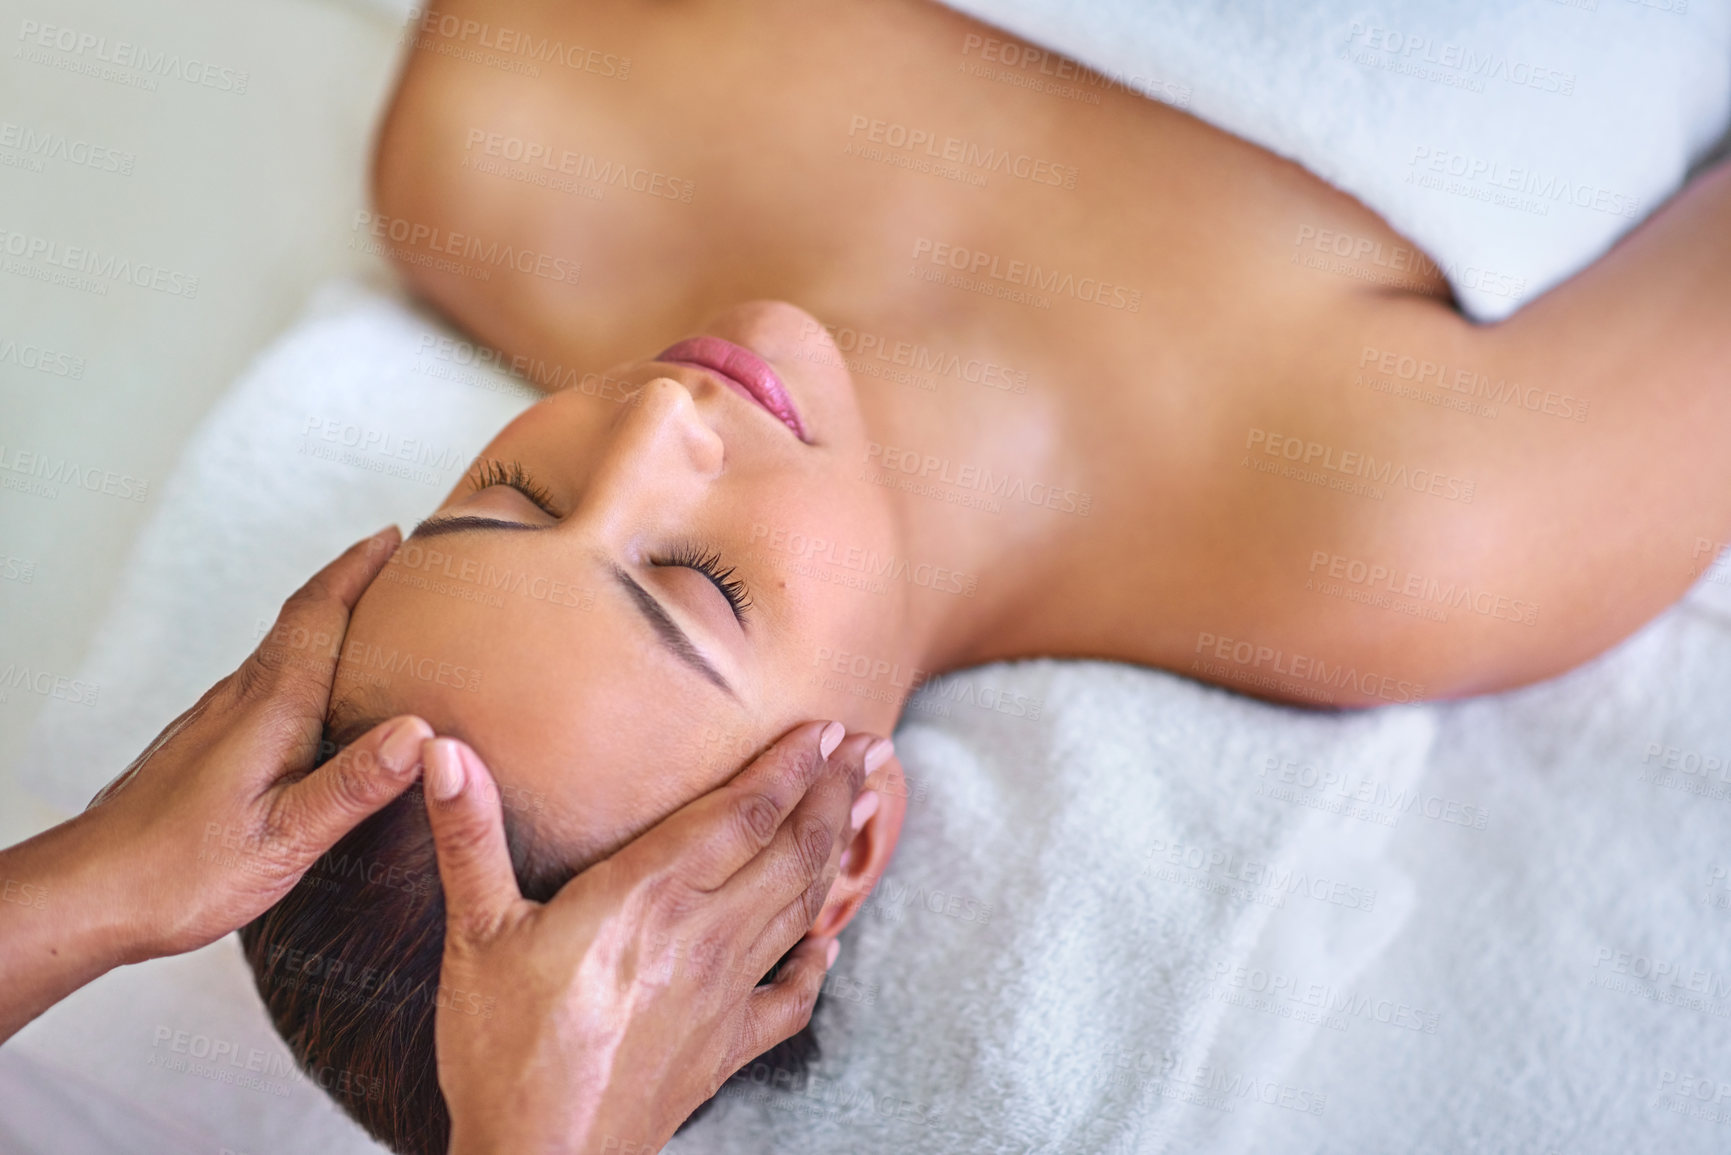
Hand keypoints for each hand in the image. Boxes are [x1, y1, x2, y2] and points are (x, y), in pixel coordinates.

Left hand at [79, 525, 433, 959]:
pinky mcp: (212, 743)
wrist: (90, 892)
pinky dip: (310, 662)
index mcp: (272, 709)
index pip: (321, 614)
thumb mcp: (284, 838)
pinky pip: (271, 680)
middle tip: (404, 564)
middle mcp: (244, 699)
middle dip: (355, 582)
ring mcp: (223, 718)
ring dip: (332, 620)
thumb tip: (422, 733)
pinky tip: (326, 693)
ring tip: (381, 620)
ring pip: (286, 648)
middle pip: (305, 618)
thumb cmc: (180, 871)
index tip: (399, 537)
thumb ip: (354, 785)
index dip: (360, 569)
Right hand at [423, 721, 881, 1154]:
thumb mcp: (475, 933)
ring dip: (838, 850)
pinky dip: (818, 962)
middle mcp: (702, 936)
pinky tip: (831, 940)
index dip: (792, 765)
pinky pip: (790, 999)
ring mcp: (724, 995)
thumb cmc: (503, 1052)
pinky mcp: (726, 1048)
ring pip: (801, 906)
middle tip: (869, 748)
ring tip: (868, 806)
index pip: (743, 812)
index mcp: (648, 896)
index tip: (830, 727)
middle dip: (835, 793)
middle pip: (791, 849)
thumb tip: (441, 750)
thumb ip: (468, 836)